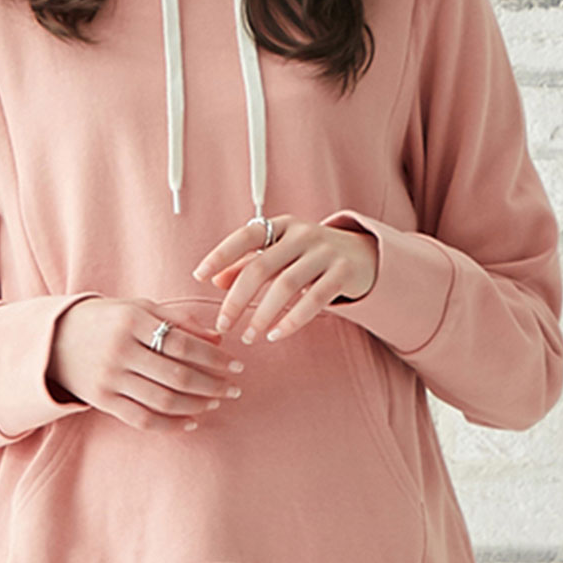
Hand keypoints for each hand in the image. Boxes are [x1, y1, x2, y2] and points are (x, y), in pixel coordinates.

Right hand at [47, 297, 245, 433]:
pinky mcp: (101, 400)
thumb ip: (178, 320)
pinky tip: (192, 421)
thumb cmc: (108, 319)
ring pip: (162, 400)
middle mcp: (120, 350)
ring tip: (216, 402)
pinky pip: (142, 419)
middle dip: (212, 385)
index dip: (214, 357)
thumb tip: (219, 338)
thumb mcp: (139, 308)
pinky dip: (171, 424)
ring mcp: (109, 378)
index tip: (236, 366)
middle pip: (177, 375)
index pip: (182, 342)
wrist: (55, 339)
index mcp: (132, 320)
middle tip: (234, 389)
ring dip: (196, 405)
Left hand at [190, 214, 378, 344]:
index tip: (198, 276)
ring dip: (263, 314)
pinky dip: (292, 320)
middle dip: (237, 299)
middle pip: (261, 267)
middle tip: (223, 325)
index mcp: (282, 226)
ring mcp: (325, 252)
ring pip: (286, 286)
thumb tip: (214, 280)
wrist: (363, 255)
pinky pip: (314, 301)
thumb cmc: (311, 255)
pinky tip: (276, 334)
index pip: (246, 236)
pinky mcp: (343, 273)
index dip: (221, 255)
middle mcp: (303, 234)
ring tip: (249, 336)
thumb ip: (248, 263)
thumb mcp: (279, 253)